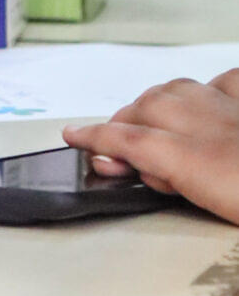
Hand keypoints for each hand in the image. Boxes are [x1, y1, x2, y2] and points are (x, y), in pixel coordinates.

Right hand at [66, 71, 238, 217]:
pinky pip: (221, 82)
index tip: (73, 135)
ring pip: (178, 89)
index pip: (131, 141)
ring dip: (156, 103)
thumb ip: (174, 185)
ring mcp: (232, 109)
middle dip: (125, 123)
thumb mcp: (217, 212)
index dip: (96, 137)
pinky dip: (205, 89)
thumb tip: (144, 169)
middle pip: (149, 106)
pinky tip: (201, 97)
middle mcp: (213, 127)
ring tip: (148, 121)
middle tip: (113, 146)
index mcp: (201, 162)